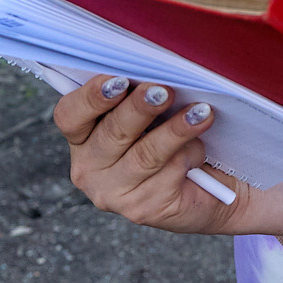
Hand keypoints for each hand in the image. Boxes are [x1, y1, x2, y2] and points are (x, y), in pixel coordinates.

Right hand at [55, 75, 243, 233]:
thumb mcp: (154, 114)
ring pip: (145, 155)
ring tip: (201, 112)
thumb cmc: (177, 138)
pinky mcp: (143, 209)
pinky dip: (191, 154)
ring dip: (175, 130)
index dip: (92, 97)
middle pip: (111, 133)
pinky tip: (202, 150)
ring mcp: (114, 193)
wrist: (212, 186)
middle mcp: (90, 169)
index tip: (120, 80)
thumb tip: (155, 72)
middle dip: (140, 108)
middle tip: (164, 91)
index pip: (70, 115)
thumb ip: (143, 95)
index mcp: (83, 138)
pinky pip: (169, 173)